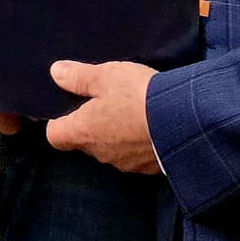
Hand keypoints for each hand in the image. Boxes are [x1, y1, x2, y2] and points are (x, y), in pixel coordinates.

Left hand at [45, 60, 162, 175]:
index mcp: (83, 131)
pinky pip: (134, 155)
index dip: (57, 122)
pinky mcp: (147, 168)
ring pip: (110, 148)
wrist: (184, 123)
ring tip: (130, 111)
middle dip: (89, 124)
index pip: (55, 136)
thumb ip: (79, 76)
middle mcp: (99, 153)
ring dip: (115, 134)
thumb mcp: (106, 76)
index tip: (65, 109)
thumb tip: (55, 73)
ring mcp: (124, 163)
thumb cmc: (138, 96)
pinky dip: (136, 142)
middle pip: (83, 141)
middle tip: (102, 102)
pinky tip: (148, 125)